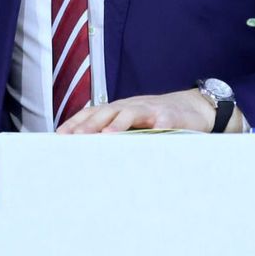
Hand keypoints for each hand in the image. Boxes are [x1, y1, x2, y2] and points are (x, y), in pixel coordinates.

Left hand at [55, 89, 243, 133]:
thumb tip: (88, 149)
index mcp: (119, 109)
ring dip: (117, 123)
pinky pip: (162, 122)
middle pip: (106, 111)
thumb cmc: (157, 118)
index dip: (76, 122)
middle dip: (89, 124)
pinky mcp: (171, 117)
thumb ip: (115, 131)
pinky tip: (149, 134)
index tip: (60, 135)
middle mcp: (131, 106)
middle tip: (75, 137)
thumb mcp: (133, 122)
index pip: (92, 113)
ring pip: (130, 113)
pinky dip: (155, 127)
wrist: (194, 107)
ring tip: (106, 136)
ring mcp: (150, 109)